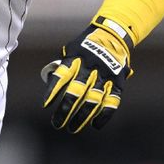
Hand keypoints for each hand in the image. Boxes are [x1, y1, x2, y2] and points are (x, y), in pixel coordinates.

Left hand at [41, 17, 132, 132]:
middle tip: (56, 123)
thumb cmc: (86, 46)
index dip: (53, 90)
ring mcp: (105, 75)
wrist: (114, 35)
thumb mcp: (72, 49)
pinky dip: (104, 115)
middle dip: (65, 109)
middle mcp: (90, 67)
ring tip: (71, 128)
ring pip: (92, 100)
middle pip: (76, 92)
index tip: (45, 105)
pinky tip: (95, 125)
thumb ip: (64, 66)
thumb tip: (51, 84)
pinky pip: (112, 102)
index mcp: (76, 58)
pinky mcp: (118, 82)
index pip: (62, 76)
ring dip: (81, 116)